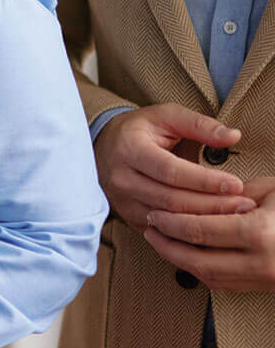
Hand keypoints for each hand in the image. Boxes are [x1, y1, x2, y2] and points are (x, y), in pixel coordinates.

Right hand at [93, 104, 253, 232]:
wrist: (104, 146)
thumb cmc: (141, 130)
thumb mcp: (167, 116)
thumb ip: (199, 125)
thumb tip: (233, 136)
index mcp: (129, 149)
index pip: (170, 171)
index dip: (205, 180)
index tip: (235, 184)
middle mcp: (121, 178)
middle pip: (171, 199)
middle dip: (211, 204)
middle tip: (244, 204)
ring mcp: (122, 201)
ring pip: (168, 218)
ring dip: (204, 220)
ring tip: (234, 215)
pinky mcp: (128, 216)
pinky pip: (162, 230)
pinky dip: (189, 230)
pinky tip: (211, 226)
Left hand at [146, 176, 274, 291]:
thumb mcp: (271, 190)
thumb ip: (228, 194)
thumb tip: (194, 197)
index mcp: (258, 233)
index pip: (197, 231)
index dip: (170, 223)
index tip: (155, 215)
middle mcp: (260, 262)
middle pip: (196, 260)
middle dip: (166, 245)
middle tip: (151, 229)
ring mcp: (265, 279)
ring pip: (208, 277)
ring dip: (180, 261)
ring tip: (164, 242)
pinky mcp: (267, 287)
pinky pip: (225, 284)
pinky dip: (202, 270)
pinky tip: (190, 256)